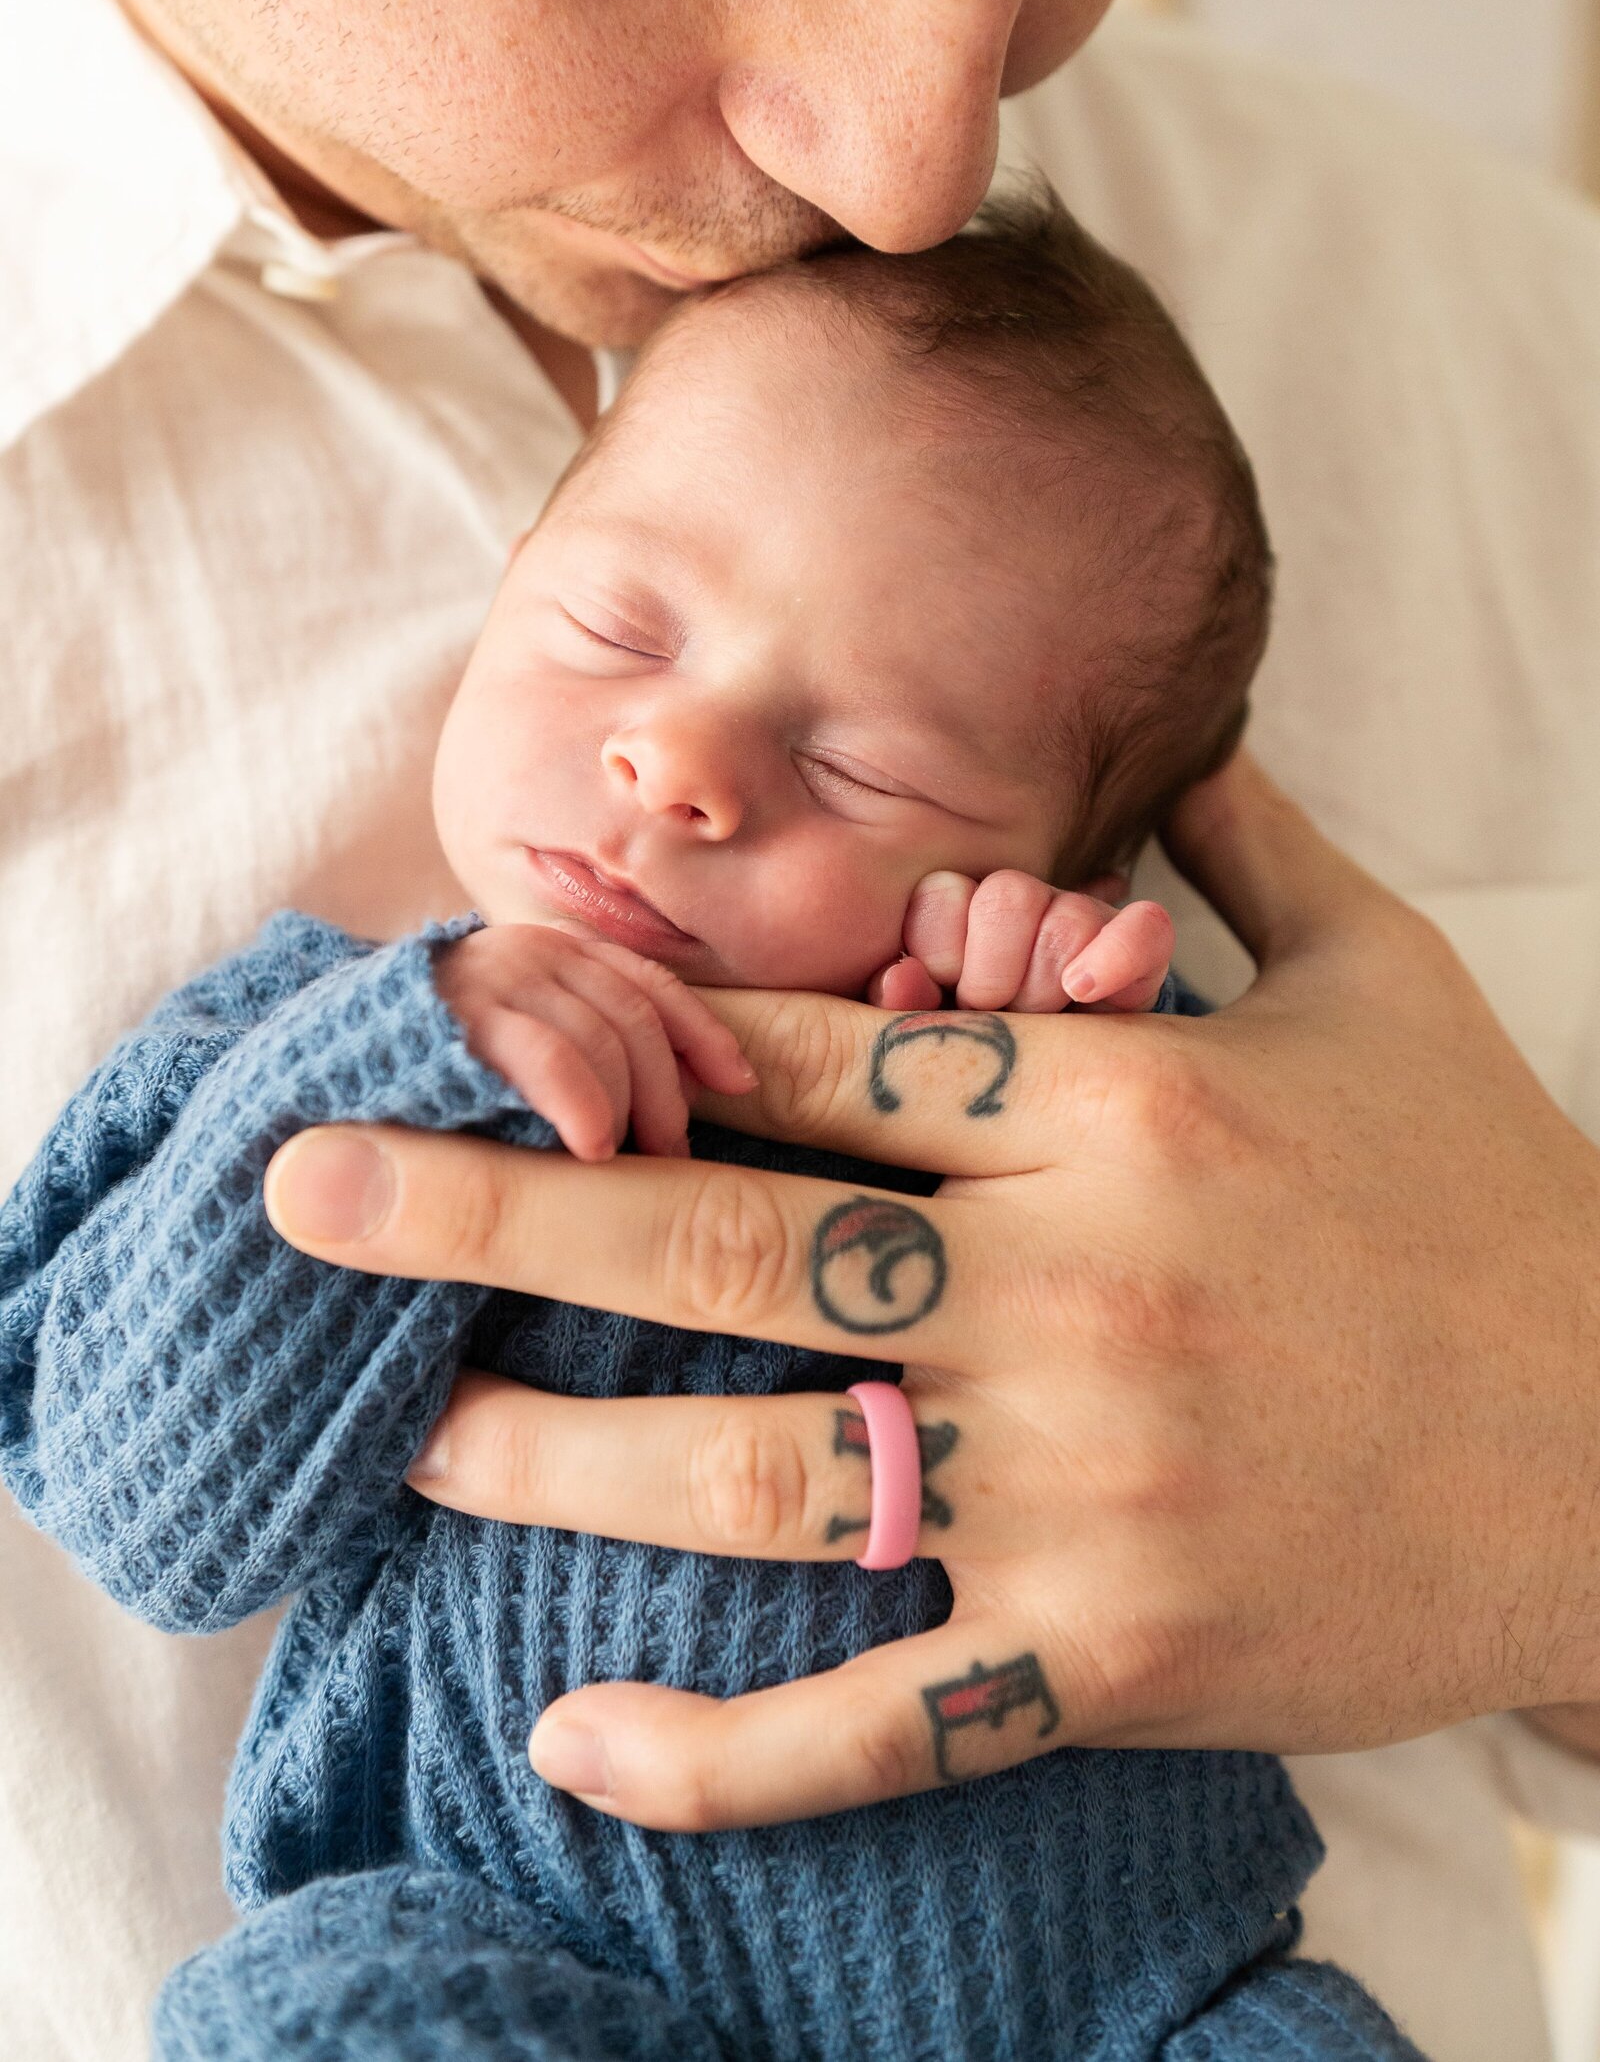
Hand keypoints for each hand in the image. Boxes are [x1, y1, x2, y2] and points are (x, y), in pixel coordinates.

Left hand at [264, 757, 1599, 1829]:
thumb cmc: (1503, 1200)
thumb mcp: (1387, 975)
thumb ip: (1250, 836)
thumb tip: (1172, 707)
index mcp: (1122, 1105)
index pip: (821, 1055)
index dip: (630, 1034)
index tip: (476, 1021)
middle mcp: (1081, 1285)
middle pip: (733, 1243)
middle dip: (495, 1210)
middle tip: (310, 1193)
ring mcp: (1092, 1482)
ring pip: (768, 1476)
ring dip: (560, 1463)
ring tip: (409, 1438)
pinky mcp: (1119, 1650)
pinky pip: (886, 1713)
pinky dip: (724, 1750)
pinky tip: (577, 1744)